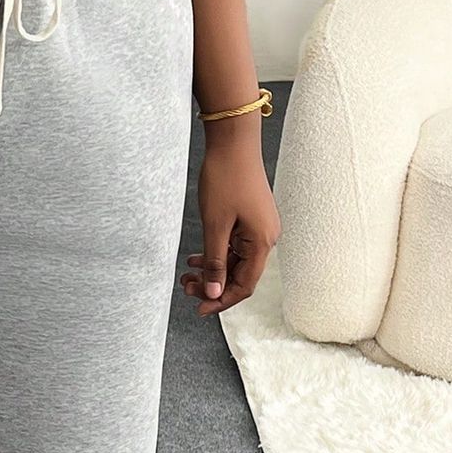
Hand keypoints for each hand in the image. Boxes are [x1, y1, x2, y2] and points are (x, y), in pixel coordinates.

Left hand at [180, 132, 280, 316]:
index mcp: (262, 242)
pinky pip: (234, 246)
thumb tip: (215, 293)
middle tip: (186, 287)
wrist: (233, 142)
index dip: (221, 300)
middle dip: (212, 285)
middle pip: (240, 275)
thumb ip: (215, 262)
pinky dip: (215, 253)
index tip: (199, 309)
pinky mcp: (250, 218)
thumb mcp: (215, 226)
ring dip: (211, 270)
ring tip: (186, 274)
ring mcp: (258, 227)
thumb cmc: (225, 179)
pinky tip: (195, 258)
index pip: (244, 285)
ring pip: (235, 261)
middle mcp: (265, 237)